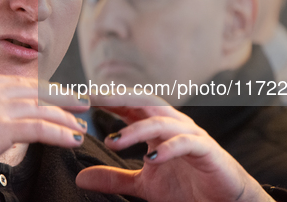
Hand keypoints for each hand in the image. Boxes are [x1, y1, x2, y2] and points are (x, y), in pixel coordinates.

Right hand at [0, 74, 87, 178]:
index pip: (18, 83)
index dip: (41, 90)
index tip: (55, 94)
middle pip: (35, 91)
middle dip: (62, 97)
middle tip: (82, 102)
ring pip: (42, 109)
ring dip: (65, 118)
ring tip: (81, 126)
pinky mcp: (0, 128)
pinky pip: (39, 128)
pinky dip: (60, 133)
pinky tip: (72, 138)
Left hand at [76, 94, 273, 201]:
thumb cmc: (186, 187)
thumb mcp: (143, 184)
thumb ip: (114, 177)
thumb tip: (80, 177)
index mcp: (156, 126)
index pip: (128, 104)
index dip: (105, 99)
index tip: (79, 98)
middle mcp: (172, 124)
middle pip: (142, 101)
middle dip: (116, 98)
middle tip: (89, 100)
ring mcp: (190, 135)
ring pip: (161, 122)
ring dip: (136, 130)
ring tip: (114, 142)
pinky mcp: (207, 151)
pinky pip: (187, 144)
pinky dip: (169, 149)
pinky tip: (151, 158)